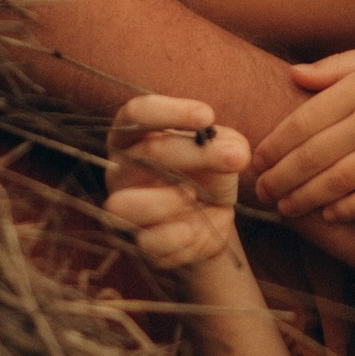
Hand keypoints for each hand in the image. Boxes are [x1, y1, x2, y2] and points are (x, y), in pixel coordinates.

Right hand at [100, 92, 251, 271]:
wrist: (213, 220)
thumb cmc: (209, 173)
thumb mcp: (224, 150)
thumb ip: (228, 143)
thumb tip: (233, 151)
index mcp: (134, 136)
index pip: (136, 113)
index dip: (169, 112)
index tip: (207, 115)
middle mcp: (120, 169)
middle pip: (142, 154)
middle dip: (192, 153)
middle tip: (234, 157)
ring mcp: (122, 208)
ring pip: (123, 205)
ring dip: (170, 200)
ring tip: (196, 196)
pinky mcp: (136, 243)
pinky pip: (149, 241)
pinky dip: (181, 233)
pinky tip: (197, 226)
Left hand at [252, 0, 354, 223]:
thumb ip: (342, 64)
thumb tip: (294, 75)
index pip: (303, 121)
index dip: (275, 146)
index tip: (257, 160)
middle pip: (313, 156)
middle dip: (282, 178)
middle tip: (261, 194)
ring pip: (338, 181)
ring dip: (307, 199)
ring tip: (287, 210)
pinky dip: (350, 208)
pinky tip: (332, 215)